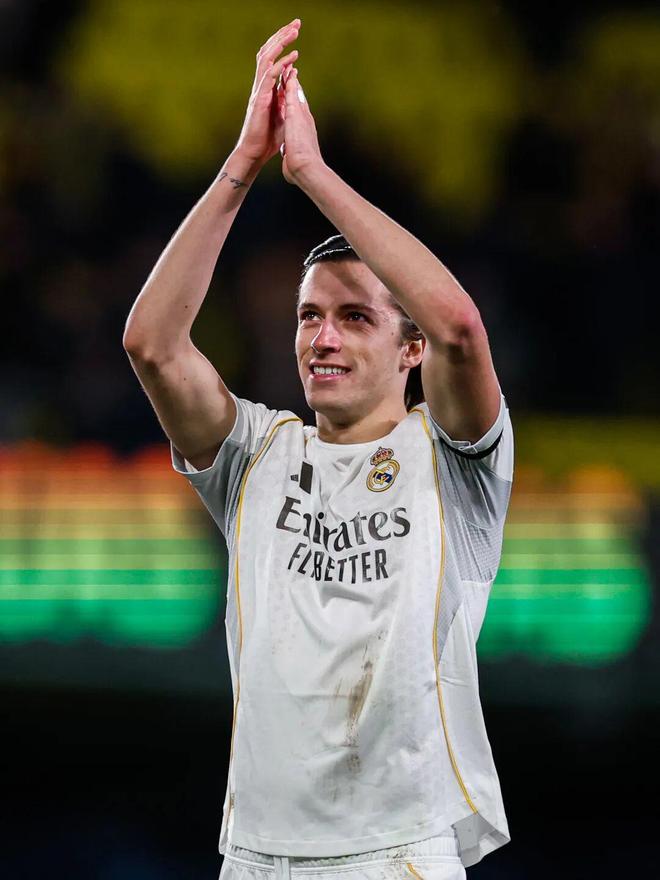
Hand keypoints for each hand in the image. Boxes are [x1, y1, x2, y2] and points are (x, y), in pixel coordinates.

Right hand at [233, 19, 300, 167]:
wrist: (255, 153)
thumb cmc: (267, 138)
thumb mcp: (281, 111)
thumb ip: (286, 93)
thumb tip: (293, 77)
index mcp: (266, 87)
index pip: (272, 58)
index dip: (282, 43)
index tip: (295, 31)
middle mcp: (260, 85)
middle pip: (268, 52)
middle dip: (282, 36)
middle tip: (296, 23)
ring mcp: (258, 91)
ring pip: (267, 59)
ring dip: (281, 43)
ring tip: (294, 32)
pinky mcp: (260, 100)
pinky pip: (269, 77)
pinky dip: (281, 66)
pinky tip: (293, 58)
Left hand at [281, 68, 324, 184]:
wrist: (305, 169)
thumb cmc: (298, 167)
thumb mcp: (293, 155)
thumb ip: (291, 151)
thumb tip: (288, 156)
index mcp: (302, 128)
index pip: (297, 109)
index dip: (293, 98)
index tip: (290, 90)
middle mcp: (304, 118)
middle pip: (298, 96)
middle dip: (294, 83)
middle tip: (291, 69)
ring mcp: (301, 114)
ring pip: (296, 91)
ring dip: (292, 77)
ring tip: (290, 62)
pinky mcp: (296, 112)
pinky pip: (292, 91)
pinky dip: (289, 81)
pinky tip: (287, 70)